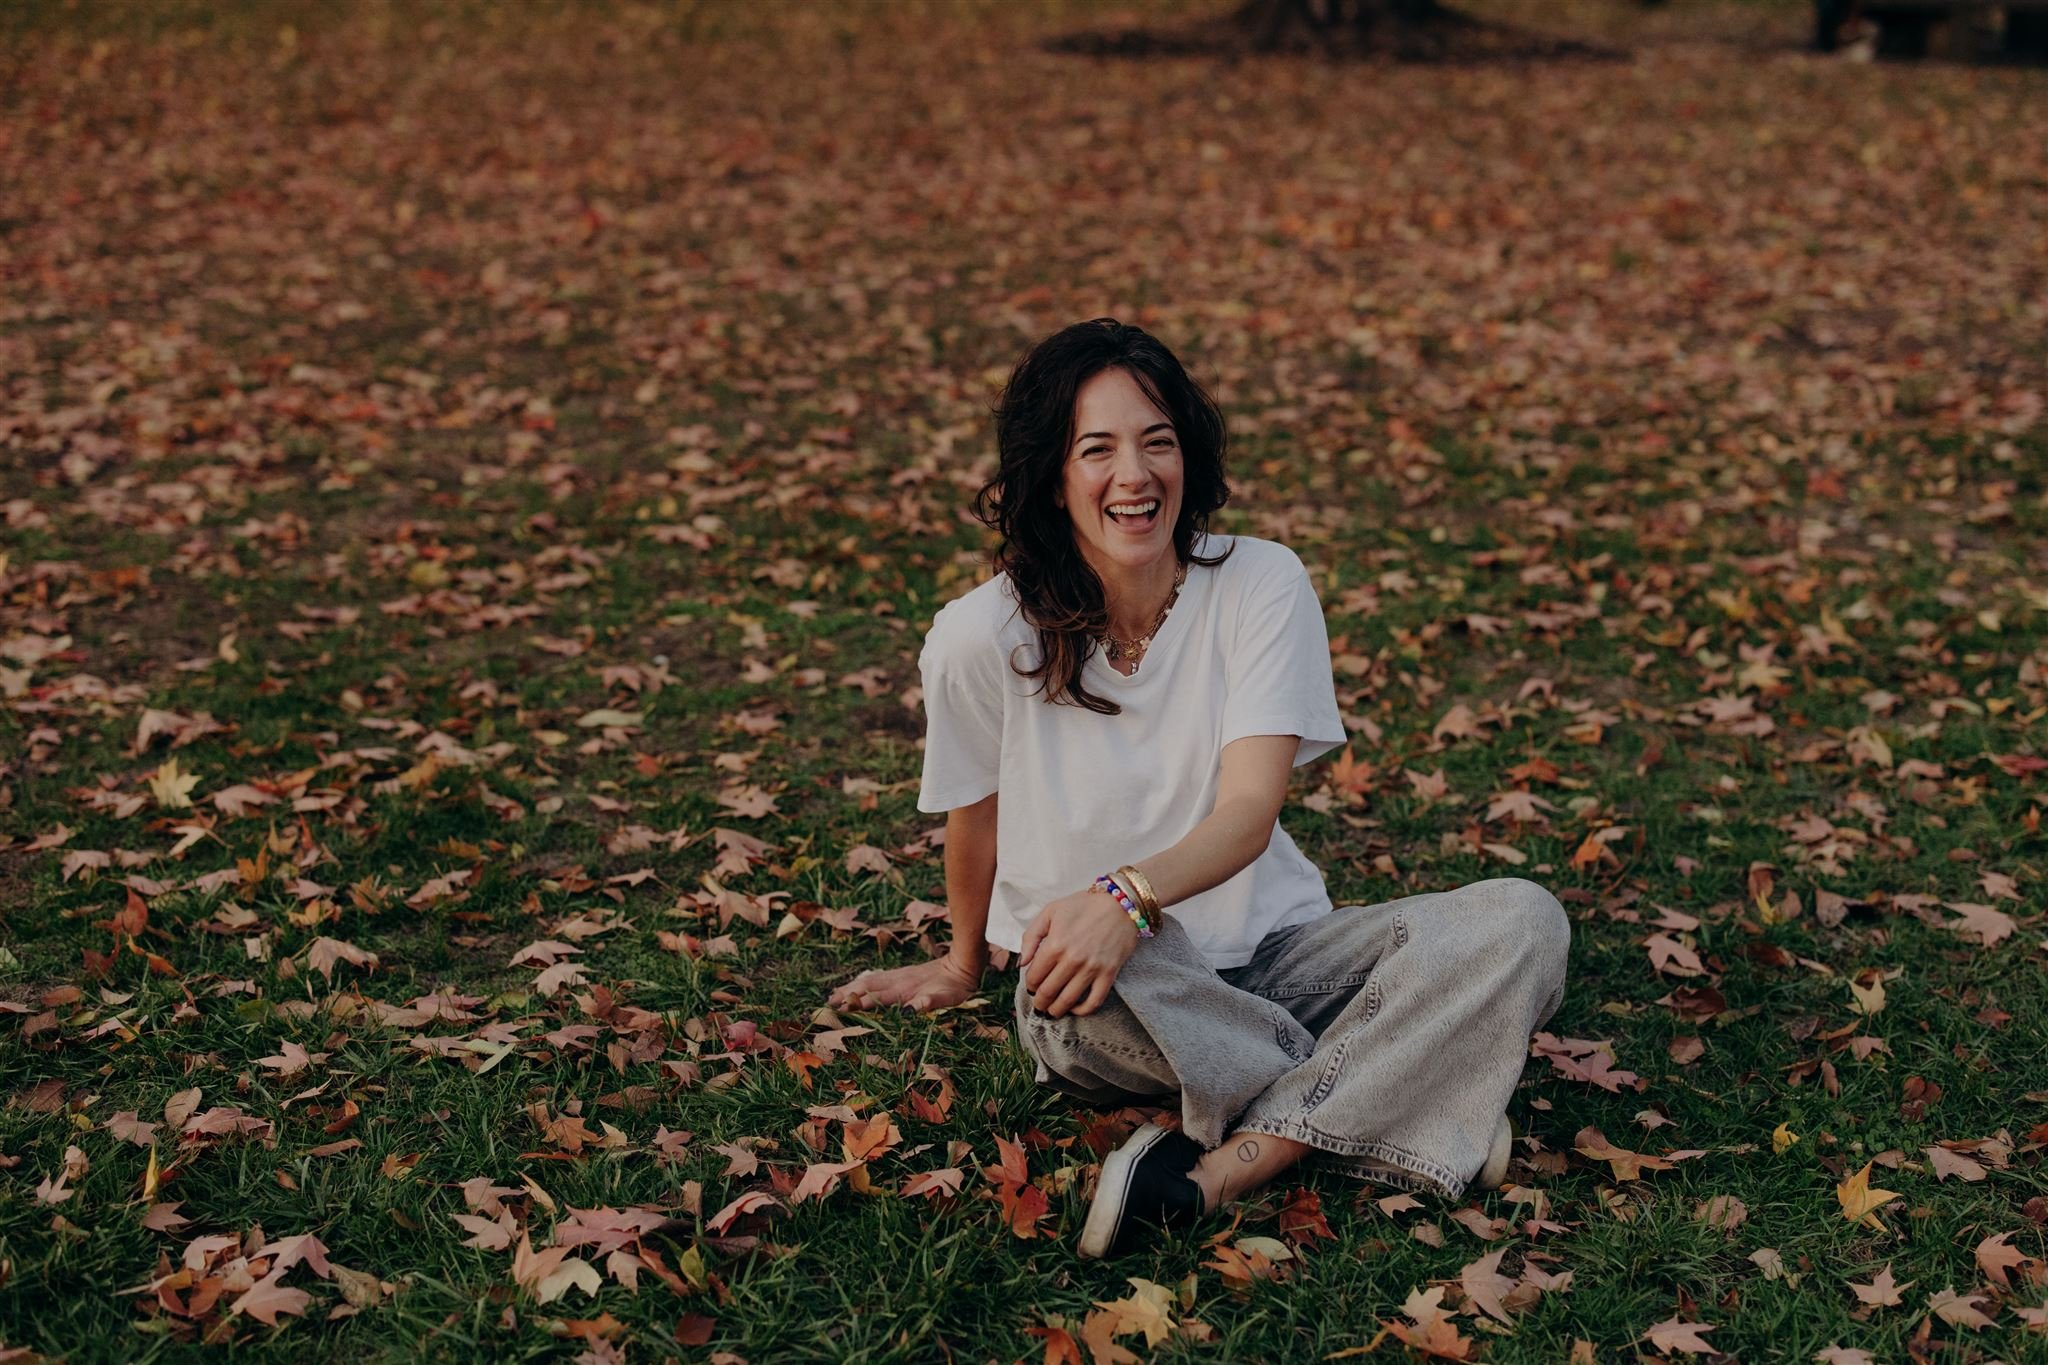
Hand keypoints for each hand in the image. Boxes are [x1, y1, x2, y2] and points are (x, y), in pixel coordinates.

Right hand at [828, 954, 981, 1012]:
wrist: (963, 964)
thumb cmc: (955, 986)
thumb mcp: (945, 998)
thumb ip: (927, 1003)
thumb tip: (907, 1012)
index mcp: (905, 989)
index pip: (876, 997)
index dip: (858, 1003)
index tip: (840, 1008)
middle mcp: (898, 981)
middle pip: (867, 987)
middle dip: (847, 994)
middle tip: (828, 1002)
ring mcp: (899, 976)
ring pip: (870, 981)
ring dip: (852, 987)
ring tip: (834, 993)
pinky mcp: (902, 974)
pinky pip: (878, 978)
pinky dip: (863, 982)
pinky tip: (858, 984)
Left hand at [1018, 889, 1138, 1018]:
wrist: (1121, 903)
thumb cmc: (1083, 905)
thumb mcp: (1050, 911)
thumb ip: (1031, 936)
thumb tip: (1021, 963)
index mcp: (1055, 944)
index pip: (1034, 976)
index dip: (1030, 985)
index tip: (1032, 987)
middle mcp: (1072, 959)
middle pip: (1048, 992)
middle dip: (1040, 1002)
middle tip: (1039, 1005)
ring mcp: (1091, 968)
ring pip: (1068, 1000)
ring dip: (1056, 1010)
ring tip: (1052, 1012)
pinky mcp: (1109, 974)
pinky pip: (1094, 1001)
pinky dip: (1082, 1010)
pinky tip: (1075, 1009)